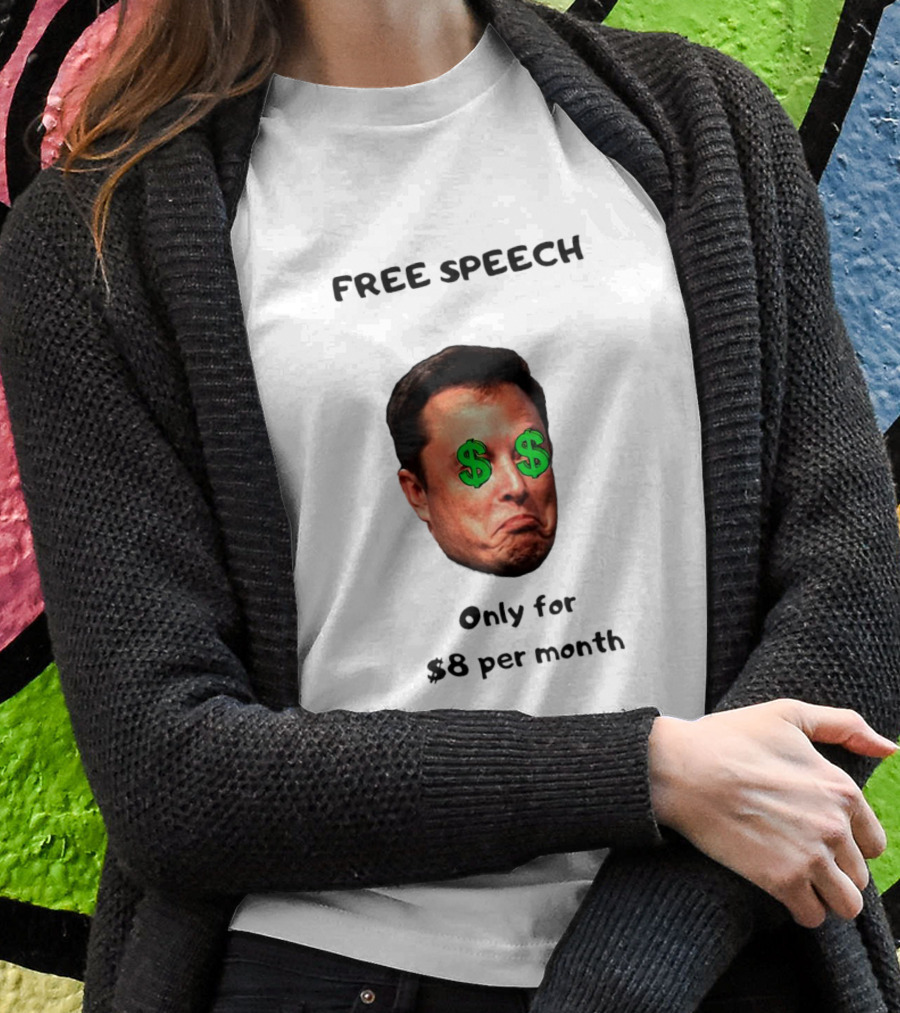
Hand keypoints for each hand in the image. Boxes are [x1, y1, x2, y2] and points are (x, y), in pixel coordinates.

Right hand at [648, 699, 895, 928]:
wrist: (680, 769)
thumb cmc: (728, 739)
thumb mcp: (787, 715)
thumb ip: (843, 726)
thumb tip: (889, 748)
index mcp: (842, 789)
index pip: (873, 841)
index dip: (848, 842)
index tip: (819, 837)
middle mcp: (835, 826)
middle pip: (859, 875)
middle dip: (834, 870)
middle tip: (800, 856)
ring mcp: (810, 856)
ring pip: (846, 904)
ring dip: (825, 896)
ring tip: (798, 881)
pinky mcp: (781, 880)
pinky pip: (813, 917)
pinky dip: (802, 909)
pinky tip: (782, 890)